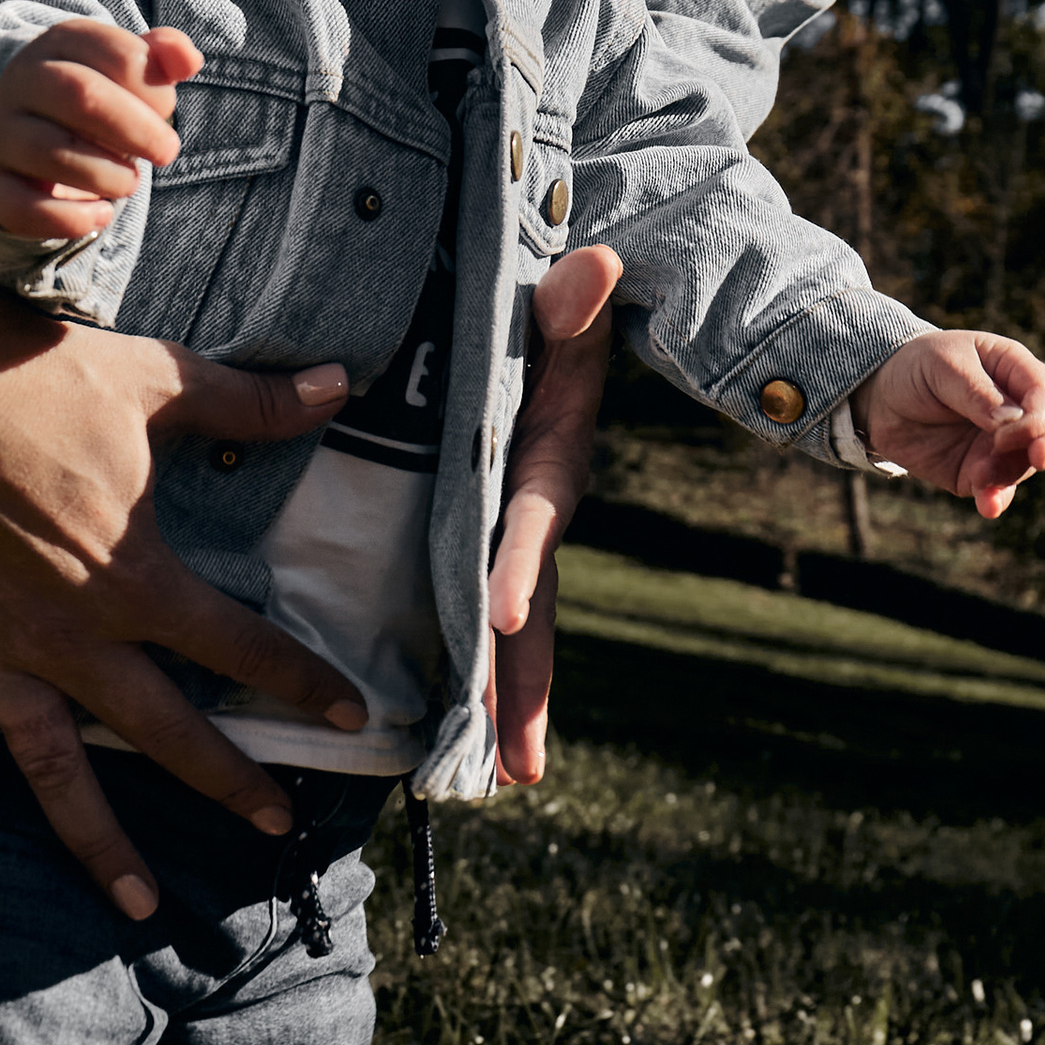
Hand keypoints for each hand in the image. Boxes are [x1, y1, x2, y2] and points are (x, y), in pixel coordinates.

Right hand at [0, 19, 201, 241]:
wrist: (21, 133)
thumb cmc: (91, 99)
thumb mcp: (124, 69)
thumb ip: (162, 57)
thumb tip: (188, 58)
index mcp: (61, 43)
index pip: (117, 54)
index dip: (154, 89)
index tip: (164, 112)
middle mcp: (23, 81)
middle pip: (82, 95)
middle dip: (138, 130)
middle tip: (166, 152)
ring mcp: (1, 134)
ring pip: (52, 153)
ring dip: (109, 176)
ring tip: (129, 182)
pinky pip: (22, 207)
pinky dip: (71, 219)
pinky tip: (101, 214)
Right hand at [0, 175, 361, 922]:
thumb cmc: (46, 372)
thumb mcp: (164, 382)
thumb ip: (254, 404)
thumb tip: (341, 380)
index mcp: (136, 580)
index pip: (240, 647)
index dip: (302, 681)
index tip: (353, 713)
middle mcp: (70, 635)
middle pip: (162, 730)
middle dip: (227, 781)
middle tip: (275, 826)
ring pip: (55, 768)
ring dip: (98, 841)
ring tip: (141, 904)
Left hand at [483, 246, 621, 785]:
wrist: (543, 324)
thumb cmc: (540, 311)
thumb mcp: (554, 299)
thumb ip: (568, 290)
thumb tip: (596, 262)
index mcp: (546, 463)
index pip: (530, 520)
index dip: (518, 565)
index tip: (500, 617)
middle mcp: (534, 512)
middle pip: (530, 608)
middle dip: (525, 685)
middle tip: (519, 768)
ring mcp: (507, 532)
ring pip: (506, 630)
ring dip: (502, 703)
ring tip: (495, 782)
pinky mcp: (476, 538)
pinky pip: (469, 611)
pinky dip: (466, 671)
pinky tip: (449, 733)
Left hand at [850, 331, 1044, 516]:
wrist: (880, 398)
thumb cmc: (917, 368)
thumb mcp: (942, 366)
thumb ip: (977, 392)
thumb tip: (1013, 422)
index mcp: (1017, 371)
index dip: (1038, 419)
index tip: (1004, 434)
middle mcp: (1021, 409)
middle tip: (1040, 458)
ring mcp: (1004, 443)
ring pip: (1029, 465)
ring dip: (1010, 473)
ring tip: (978, 476)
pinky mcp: (982, 471)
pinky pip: (1000, 489)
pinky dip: (996, 499)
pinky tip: (987, 506)